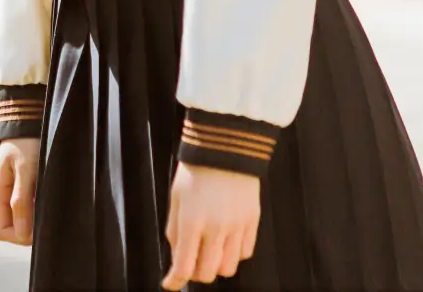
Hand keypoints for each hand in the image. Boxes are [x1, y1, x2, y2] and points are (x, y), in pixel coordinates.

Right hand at [0, 136, 39, 245]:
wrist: (28, 117)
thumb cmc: (27, 142)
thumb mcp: (26, 170)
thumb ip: (21, 200)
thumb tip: (22, 234)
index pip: (1, 231)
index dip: (19, 235)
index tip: (38, 227)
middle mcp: (0, 195)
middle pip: (11, 228)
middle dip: (28, 229)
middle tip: (46, 215)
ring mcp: (9, 190)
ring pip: (19, 219)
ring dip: (33, 218)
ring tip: (47, 203)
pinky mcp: (20, 184)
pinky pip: (25, 207)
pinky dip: (36, 207)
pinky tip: (46, 196)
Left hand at [162, 160, 260, 287]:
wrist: (226, 144)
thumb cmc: (197, 168)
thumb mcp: (176, 197)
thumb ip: (175, 231)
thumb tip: (176, 257)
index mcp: (192, 220)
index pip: (184, 267)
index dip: (174, 281)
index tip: (170, 283)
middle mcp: (216, 227)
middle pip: (207, 273)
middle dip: (195, 271)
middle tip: (191, 261)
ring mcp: (237, 226)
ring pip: (228, 268)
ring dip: (216, 264)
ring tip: (210, 248)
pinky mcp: (252, 221)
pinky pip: (244, 253)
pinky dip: (234, 252)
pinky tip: (226, 238)